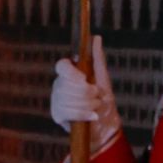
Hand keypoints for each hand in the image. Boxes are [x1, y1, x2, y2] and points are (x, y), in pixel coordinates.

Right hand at [50, 34, 119, 149]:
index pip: (61, 66)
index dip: (71, 72)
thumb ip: (98, 59)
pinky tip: (91, 116)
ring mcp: (56, 99)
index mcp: (69, 73)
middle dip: (87, 93)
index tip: (84, 78)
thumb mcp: (103, 78)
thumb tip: (96, 38)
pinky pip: (67, 111)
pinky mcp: (57, 114)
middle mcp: (60, 84)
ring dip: (88, 104)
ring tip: (96, 107)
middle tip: (97, 97)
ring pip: (67, 98)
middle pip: (66, 84)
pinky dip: (83, 114)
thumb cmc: (104, 100)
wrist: (105, 125)